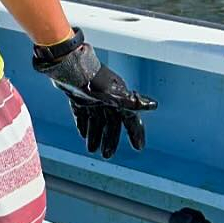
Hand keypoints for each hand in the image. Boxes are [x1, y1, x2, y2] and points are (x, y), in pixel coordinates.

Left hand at [31, 31, 155, 158]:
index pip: (131, 120)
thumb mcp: (114, 95)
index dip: (136, 133)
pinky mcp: (78, 97)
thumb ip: (132, 102)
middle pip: (112, 124)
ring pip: (97, 121)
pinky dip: (84, 125)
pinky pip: (83, 115)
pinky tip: (83, 135)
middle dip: (110, 140)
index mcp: (119, 99)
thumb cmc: (93, 80)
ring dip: (95, 136)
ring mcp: (92, 98)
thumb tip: (153, 105)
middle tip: (106, 155)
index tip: (138, 147)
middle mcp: (108, 99)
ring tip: (92, 150)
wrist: (69, 67)